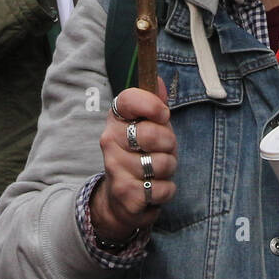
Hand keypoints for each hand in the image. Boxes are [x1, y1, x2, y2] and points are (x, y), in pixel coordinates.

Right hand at [90, 81, 176, 242]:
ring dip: (169, 169)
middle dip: (169, 144)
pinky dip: (166, 190)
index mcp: (116, 120)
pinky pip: (163, 188)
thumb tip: (158, 80)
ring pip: (162, 163)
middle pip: (152, 134)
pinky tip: (154, 189)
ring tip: (156, 171)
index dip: (151, 104)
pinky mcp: (125, 194)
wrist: (120, 198)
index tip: (163, 114)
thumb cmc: (141, 155)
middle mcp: (109, 141)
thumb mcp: (149, 127)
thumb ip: (155, 104)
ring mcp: (115, 168)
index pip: (127, 99)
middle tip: (163, 150)